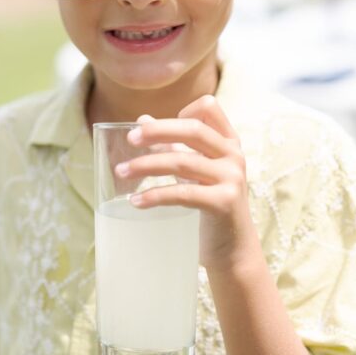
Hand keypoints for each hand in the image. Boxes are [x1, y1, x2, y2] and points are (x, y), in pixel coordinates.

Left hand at [115, 94, 259, 272]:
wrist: (232, 247)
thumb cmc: (210, 203)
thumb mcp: (195, 169)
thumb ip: (173, 144)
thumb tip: (142, 120)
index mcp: (229, 141)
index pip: (209, 107)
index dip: (183, 111)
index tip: (159, 127)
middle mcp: (234, 155)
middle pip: (193, 129)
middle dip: (157, 131)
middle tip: (130, 139)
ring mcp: (232, 178)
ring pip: (182, 162)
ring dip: (146, 165)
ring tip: (121, 172)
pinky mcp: (224, 202)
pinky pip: (183, 193)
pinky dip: (155, 196)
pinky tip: (136, 201)